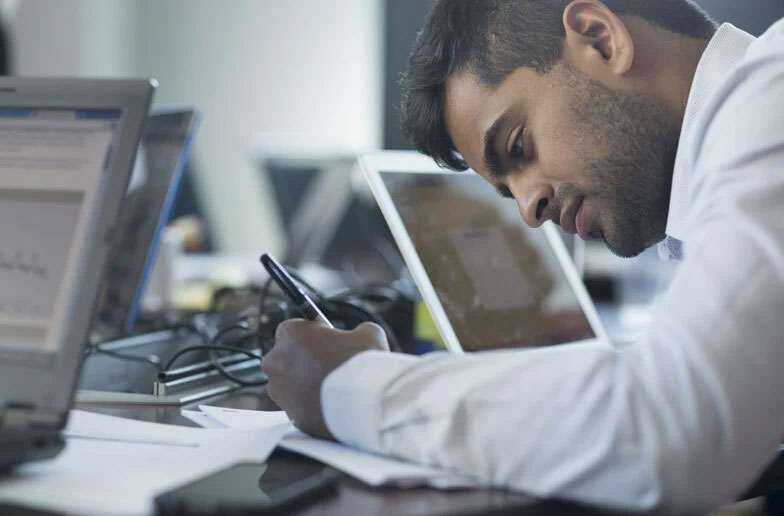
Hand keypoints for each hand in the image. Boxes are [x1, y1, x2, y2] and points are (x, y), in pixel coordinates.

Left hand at [261, 319, 389, 439]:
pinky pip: (298, 408)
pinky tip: (333, 405)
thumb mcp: (368, 333)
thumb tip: (361, 336)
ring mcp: (278, 391)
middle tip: (333, 366)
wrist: (363, 404)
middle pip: (288, 357)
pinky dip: (312, 406)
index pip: (295, 329)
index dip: (314, 336)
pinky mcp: (288, 415)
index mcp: (290, 333)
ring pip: (291, 385)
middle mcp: (275, 360)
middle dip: (306, 362)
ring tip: (336, 389)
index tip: (329, 342)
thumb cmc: (361, 364)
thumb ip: (356, 332)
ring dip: (308, 385)